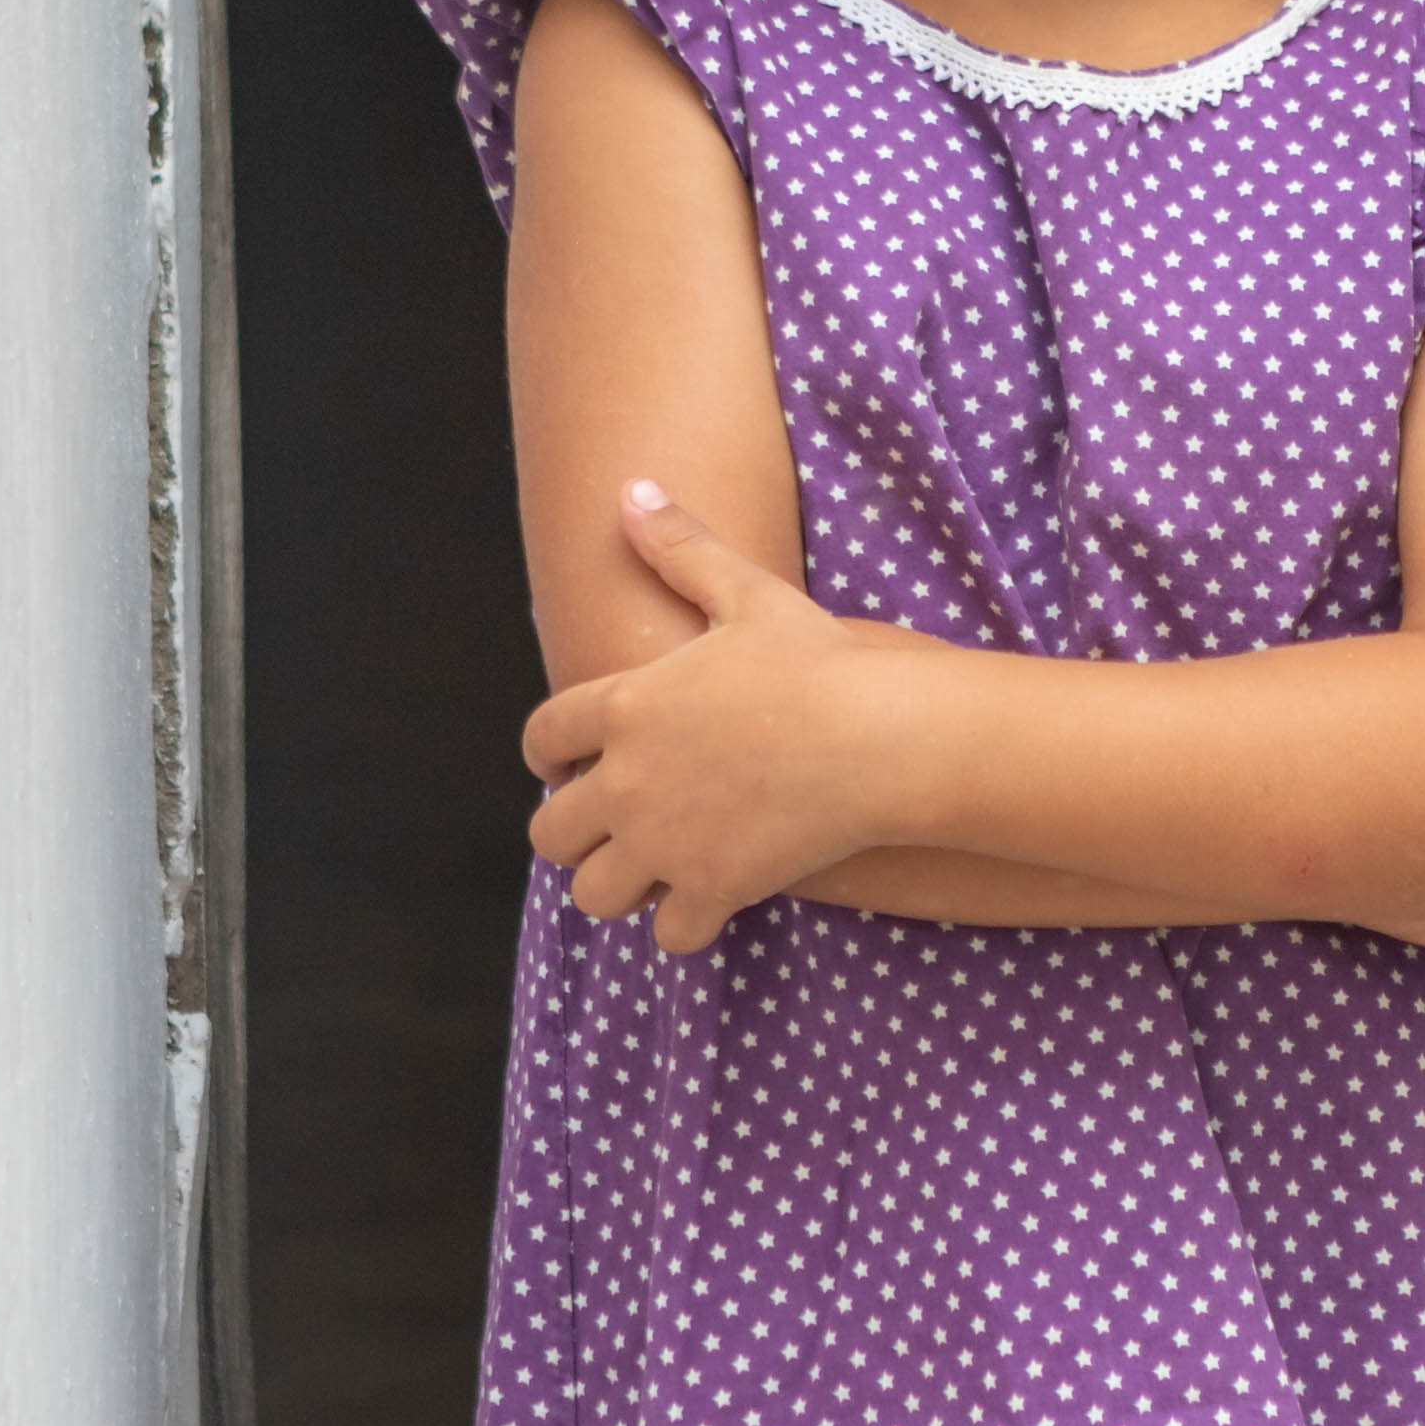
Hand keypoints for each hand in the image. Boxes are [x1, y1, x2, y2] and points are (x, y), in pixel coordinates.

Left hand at [524, 486, 911, 952]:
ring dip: (619, 885)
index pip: (541, 740)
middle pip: (551, 834)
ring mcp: (665, 843)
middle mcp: (627, 780)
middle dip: (577, 834)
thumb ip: (681, 548)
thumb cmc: (818, 660)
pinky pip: (667, 935)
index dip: (551, 756)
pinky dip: (683, 924)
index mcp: (624, 706)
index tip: (573, 764)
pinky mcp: (712, 889)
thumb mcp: (746, 594)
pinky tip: (711, 899)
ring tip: (657, 867)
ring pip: (593, 895)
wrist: (883, 737)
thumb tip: (632, 490)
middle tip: (619, 825)